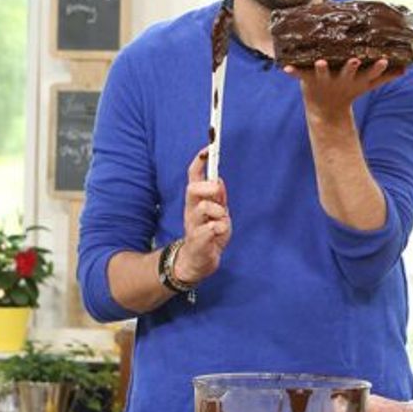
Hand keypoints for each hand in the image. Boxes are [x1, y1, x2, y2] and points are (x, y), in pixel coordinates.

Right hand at [175, 148, 231, 282]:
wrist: (196, 263)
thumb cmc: (209, 236)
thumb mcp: (218, 213)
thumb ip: (219, 197)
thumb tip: (219, 179)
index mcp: (196, 202)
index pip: (193, 177)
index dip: (199, 162)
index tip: (207, 148)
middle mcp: (191, 211)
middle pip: (192, 189)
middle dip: (208, 188)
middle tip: (218, 196)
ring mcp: (192, 225)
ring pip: (203, 208)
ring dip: (218, 212)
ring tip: (222, 223)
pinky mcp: (197, 241)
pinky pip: (210, 229)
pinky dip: (219, 229)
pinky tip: (220, 233)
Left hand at [283, 58, 405, 123]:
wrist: (326, 110)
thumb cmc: (349, 90)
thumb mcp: (367, 84)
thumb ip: (385, 76)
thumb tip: (406, 68)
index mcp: (356, 80)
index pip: (369, 73)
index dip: (376, 68)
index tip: (383, 60)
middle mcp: (342, 80)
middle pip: (348, 73)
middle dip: (351, 67)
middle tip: (354, 60)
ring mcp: (325, 80)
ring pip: (323, 74)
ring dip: (321, 69)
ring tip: (320, 63)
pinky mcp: (309, 80)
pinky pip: (299, 75)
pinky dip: (293, 72)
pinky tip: (285, 68)